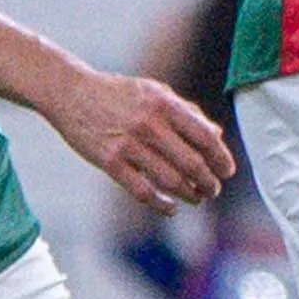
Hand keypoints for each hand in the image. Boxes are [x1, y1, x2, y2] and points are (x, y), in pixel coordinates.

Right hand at [45, 67, 235, 211]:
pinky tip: (170, 207)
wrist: (71, 93)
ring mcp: (128, 144)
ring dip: (189, 195)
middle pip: (192, 164)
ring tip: (196, 198)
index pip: (204, 137)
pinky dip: (161, 204)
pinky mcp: (110, 162)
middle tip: (213, 190)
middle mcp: (149, 124)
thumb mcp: (155, 92)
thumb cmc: (118, 93)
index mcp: (165, 104)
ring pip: (170, 180)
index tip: (227, 171)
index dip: (221, 158)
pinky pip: (142, 191)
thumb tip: (216, 135)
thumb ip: (186, 112)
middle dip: (208, 182)